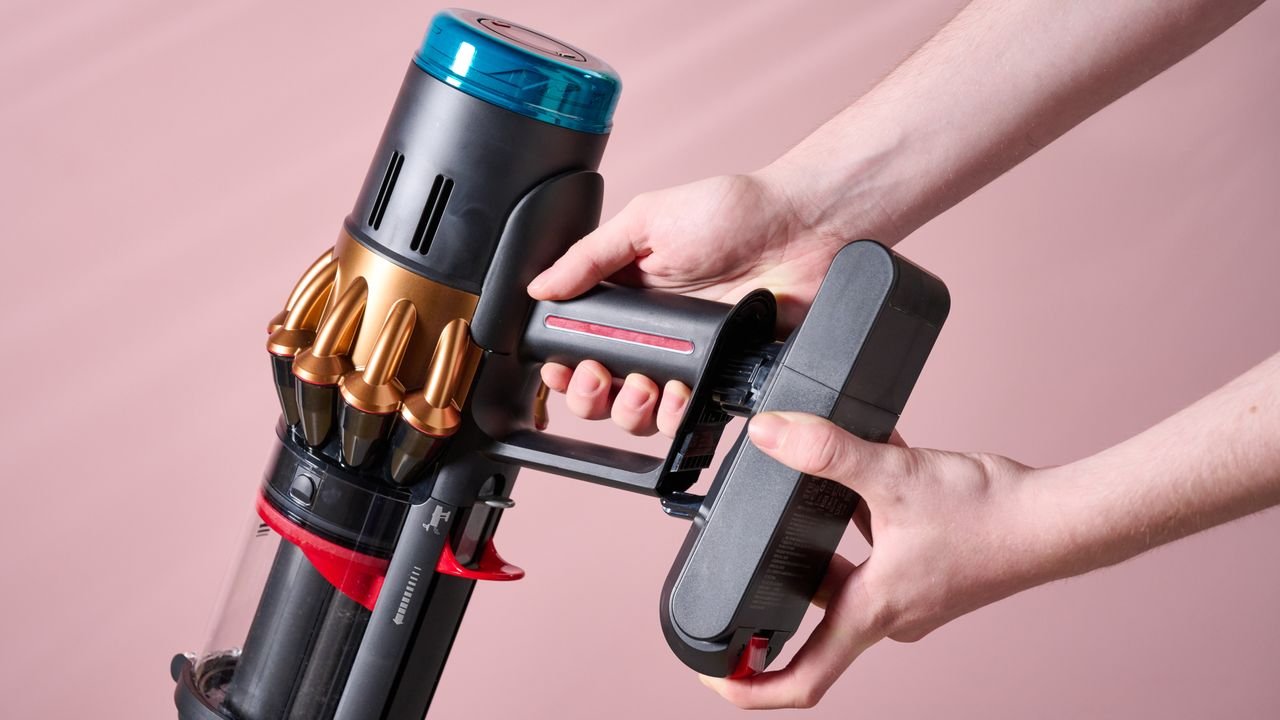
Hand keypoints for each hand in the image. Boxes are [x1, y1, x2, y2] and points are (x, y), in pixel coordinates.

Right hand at [528, 172, 848, 435]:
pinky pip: (690, 416)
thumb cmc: (735, 211)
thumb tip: (539, 286)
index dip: (563, 363)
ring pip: (640, 412)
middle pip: (601, 389)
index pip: (577, 342)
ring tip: (644, 385)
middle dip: (590, 395)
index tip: (561, 364)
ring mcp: (688, 360)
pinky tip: (682, 394)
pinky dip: (678, 416)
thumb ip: (590, 256)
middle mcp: (654, 334)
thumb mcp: (647, 220)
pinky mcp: (722, 378)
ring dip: (631, 410)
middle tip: (601, 375)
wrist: (805, 229)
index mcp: (627, 296)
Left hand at [700, 411, 1062, 708]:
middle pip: (809, 607)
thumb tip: (772, 433)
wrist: (1057, 517)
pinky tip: (855, 464)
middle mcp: (886, 612)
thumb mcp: (895, 476)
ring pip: (840, 566)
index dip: (751, 687)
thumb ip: (828, 452)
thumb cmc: (992, 518)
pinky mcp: (922, 565)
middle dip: (778, 570)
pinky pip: (871, 542)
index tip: (715, 676)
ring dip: (820, 529)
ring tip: (803, 486)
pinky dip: (856, 509)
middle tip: (746, 542)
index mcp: (870, 613)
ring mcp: (906, 591)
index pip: (802, 679)